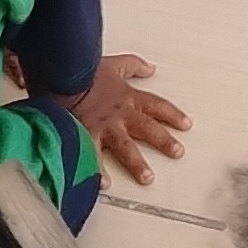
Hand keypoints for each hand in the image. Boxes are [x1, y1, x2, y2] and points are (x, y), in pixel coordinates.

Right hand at [69, 52, 191, 185]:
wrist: (61, 74)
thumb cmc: (84, 69)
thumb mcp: (113, 64)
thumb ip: (133, 66)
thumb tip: (150, 68)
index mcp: (127, 97)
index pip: (157, 106)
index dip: (172, 115)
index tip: (186, 125)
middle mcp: (120, 113)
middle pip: (148, 128)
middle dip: (164, 141)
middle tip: (178, 152)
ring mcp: (104, 126)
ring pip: (126, 147)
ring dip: (137, 163)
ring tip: (147, 178)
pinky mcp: (86, 134)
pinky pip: (94, 156)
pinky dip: (98, 170)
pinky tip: (103, 183)